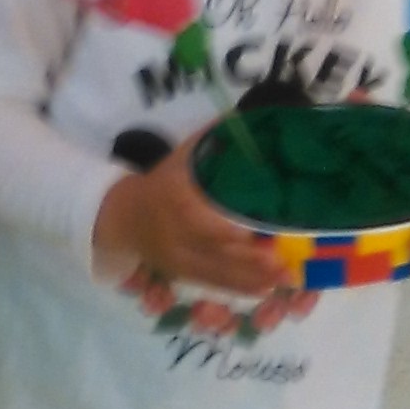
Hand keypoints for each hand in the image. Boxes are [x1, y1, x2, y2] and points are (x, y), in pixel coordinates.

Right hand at [93, 124, 295, 296]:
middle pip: (214, 249)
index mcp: (176, 198)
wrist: (123, 216)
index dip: (229, 230)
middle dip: (251, 261)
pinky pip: (213, 284)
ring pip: (216, 272)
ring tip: (286, 279)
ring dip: (252, 278)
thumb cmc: (163, 182)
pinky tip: (266, 288)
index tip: (262, 233)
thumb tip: (252, 120)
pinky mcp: (182, 274)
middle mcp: (175, 232)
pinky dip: (239, 288)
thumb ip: (215, 140)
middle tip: (287, 265)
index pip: (202, 217)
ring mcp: (177, 257)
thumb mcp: (184, 156)